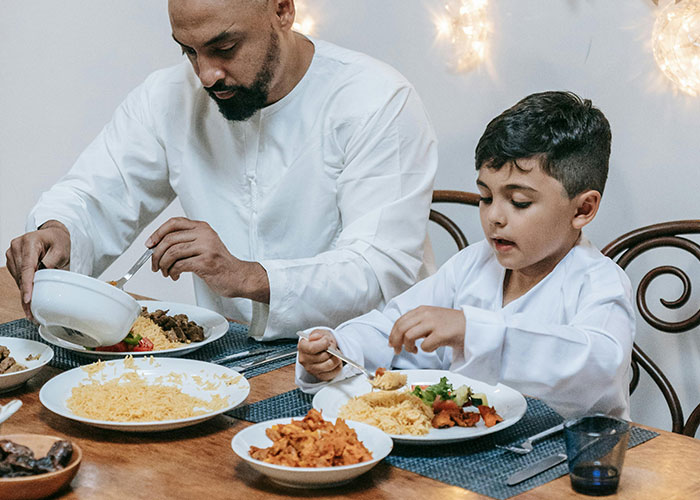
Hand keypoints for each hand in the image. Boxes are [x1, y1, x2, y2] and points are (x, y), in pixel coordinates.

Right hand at [5, 221, 70, 318]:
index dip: (27, 285)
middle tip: (31, 312)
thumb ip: (52, 260)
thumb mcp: (61, 249)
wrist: (53, 235)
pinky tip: (29, 296)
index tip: (27, 298)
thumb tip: (42, 272)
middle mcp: (17, 246)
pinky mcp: (12, 260)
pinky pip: (17, 277)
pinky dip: (23, 287)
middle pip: (20, 275)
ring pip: (17, 278)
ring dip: (24, 292)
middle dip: (26, 294)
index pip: (27, 267)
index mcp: (29, 241)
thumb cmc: (58, 241)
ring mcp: (12, 253)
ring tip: (31, 308)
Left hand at [146, 217, 269, 301]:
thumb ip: (186, 241)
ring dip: (163, 265)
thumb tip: (158, 247)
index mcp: (202, 228)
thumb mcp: (204, 245)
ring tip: (165, 272)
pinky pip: (179, 265)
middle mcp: (204, 234)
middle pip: (169, 239)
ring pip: (172, 252)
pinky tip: (174, 276)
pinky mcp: (206, 262)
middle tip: (154, 265)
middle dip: (156, 254)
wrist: (239, 276)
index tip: (150, 244)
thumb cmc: (219, 264)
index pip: (174, 223)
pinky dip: (172, 272)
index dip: (158, 233)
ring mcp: (206, 248)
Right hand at [298, 329, 342, 380]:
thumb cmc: (321, 340)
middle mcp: (304, 360)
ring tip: (335, 353)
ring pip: (329, 365)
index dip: (323, 344)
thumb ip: (318, 334)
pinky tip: (335, 360)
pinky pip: (333, 373)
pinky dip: (338, 366)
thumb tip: (316, 337)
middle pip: (323, 356)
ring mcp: (312, 370)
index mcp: (302, 347)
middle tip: (333, 347)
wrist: (323, 348)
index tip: (327, 341)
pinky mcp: (320, 376)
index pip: (312, 348)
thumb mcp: (320, 333)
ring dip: (336, 358)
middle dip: (332, 350)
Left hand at [388, 306, 465, 354]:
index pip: (400, 321)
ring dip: (408, 347)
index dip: (392, 334)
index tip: (392, 343)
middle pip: (401, 328)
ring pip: (409, 336)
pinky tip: (432, 348)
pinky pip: (425, 346)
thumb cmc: (451, 324)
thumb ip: (417, 323)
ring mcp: (434, 323)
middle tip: (397, 350)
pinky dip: (426, 350)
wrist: (472, 326)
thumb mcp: (431, 318)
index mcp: (422, 310)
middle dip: (396, 342)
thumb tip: (399, 336)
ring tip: (414, 351)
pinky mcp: (442, 334)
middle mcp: (426, 314)